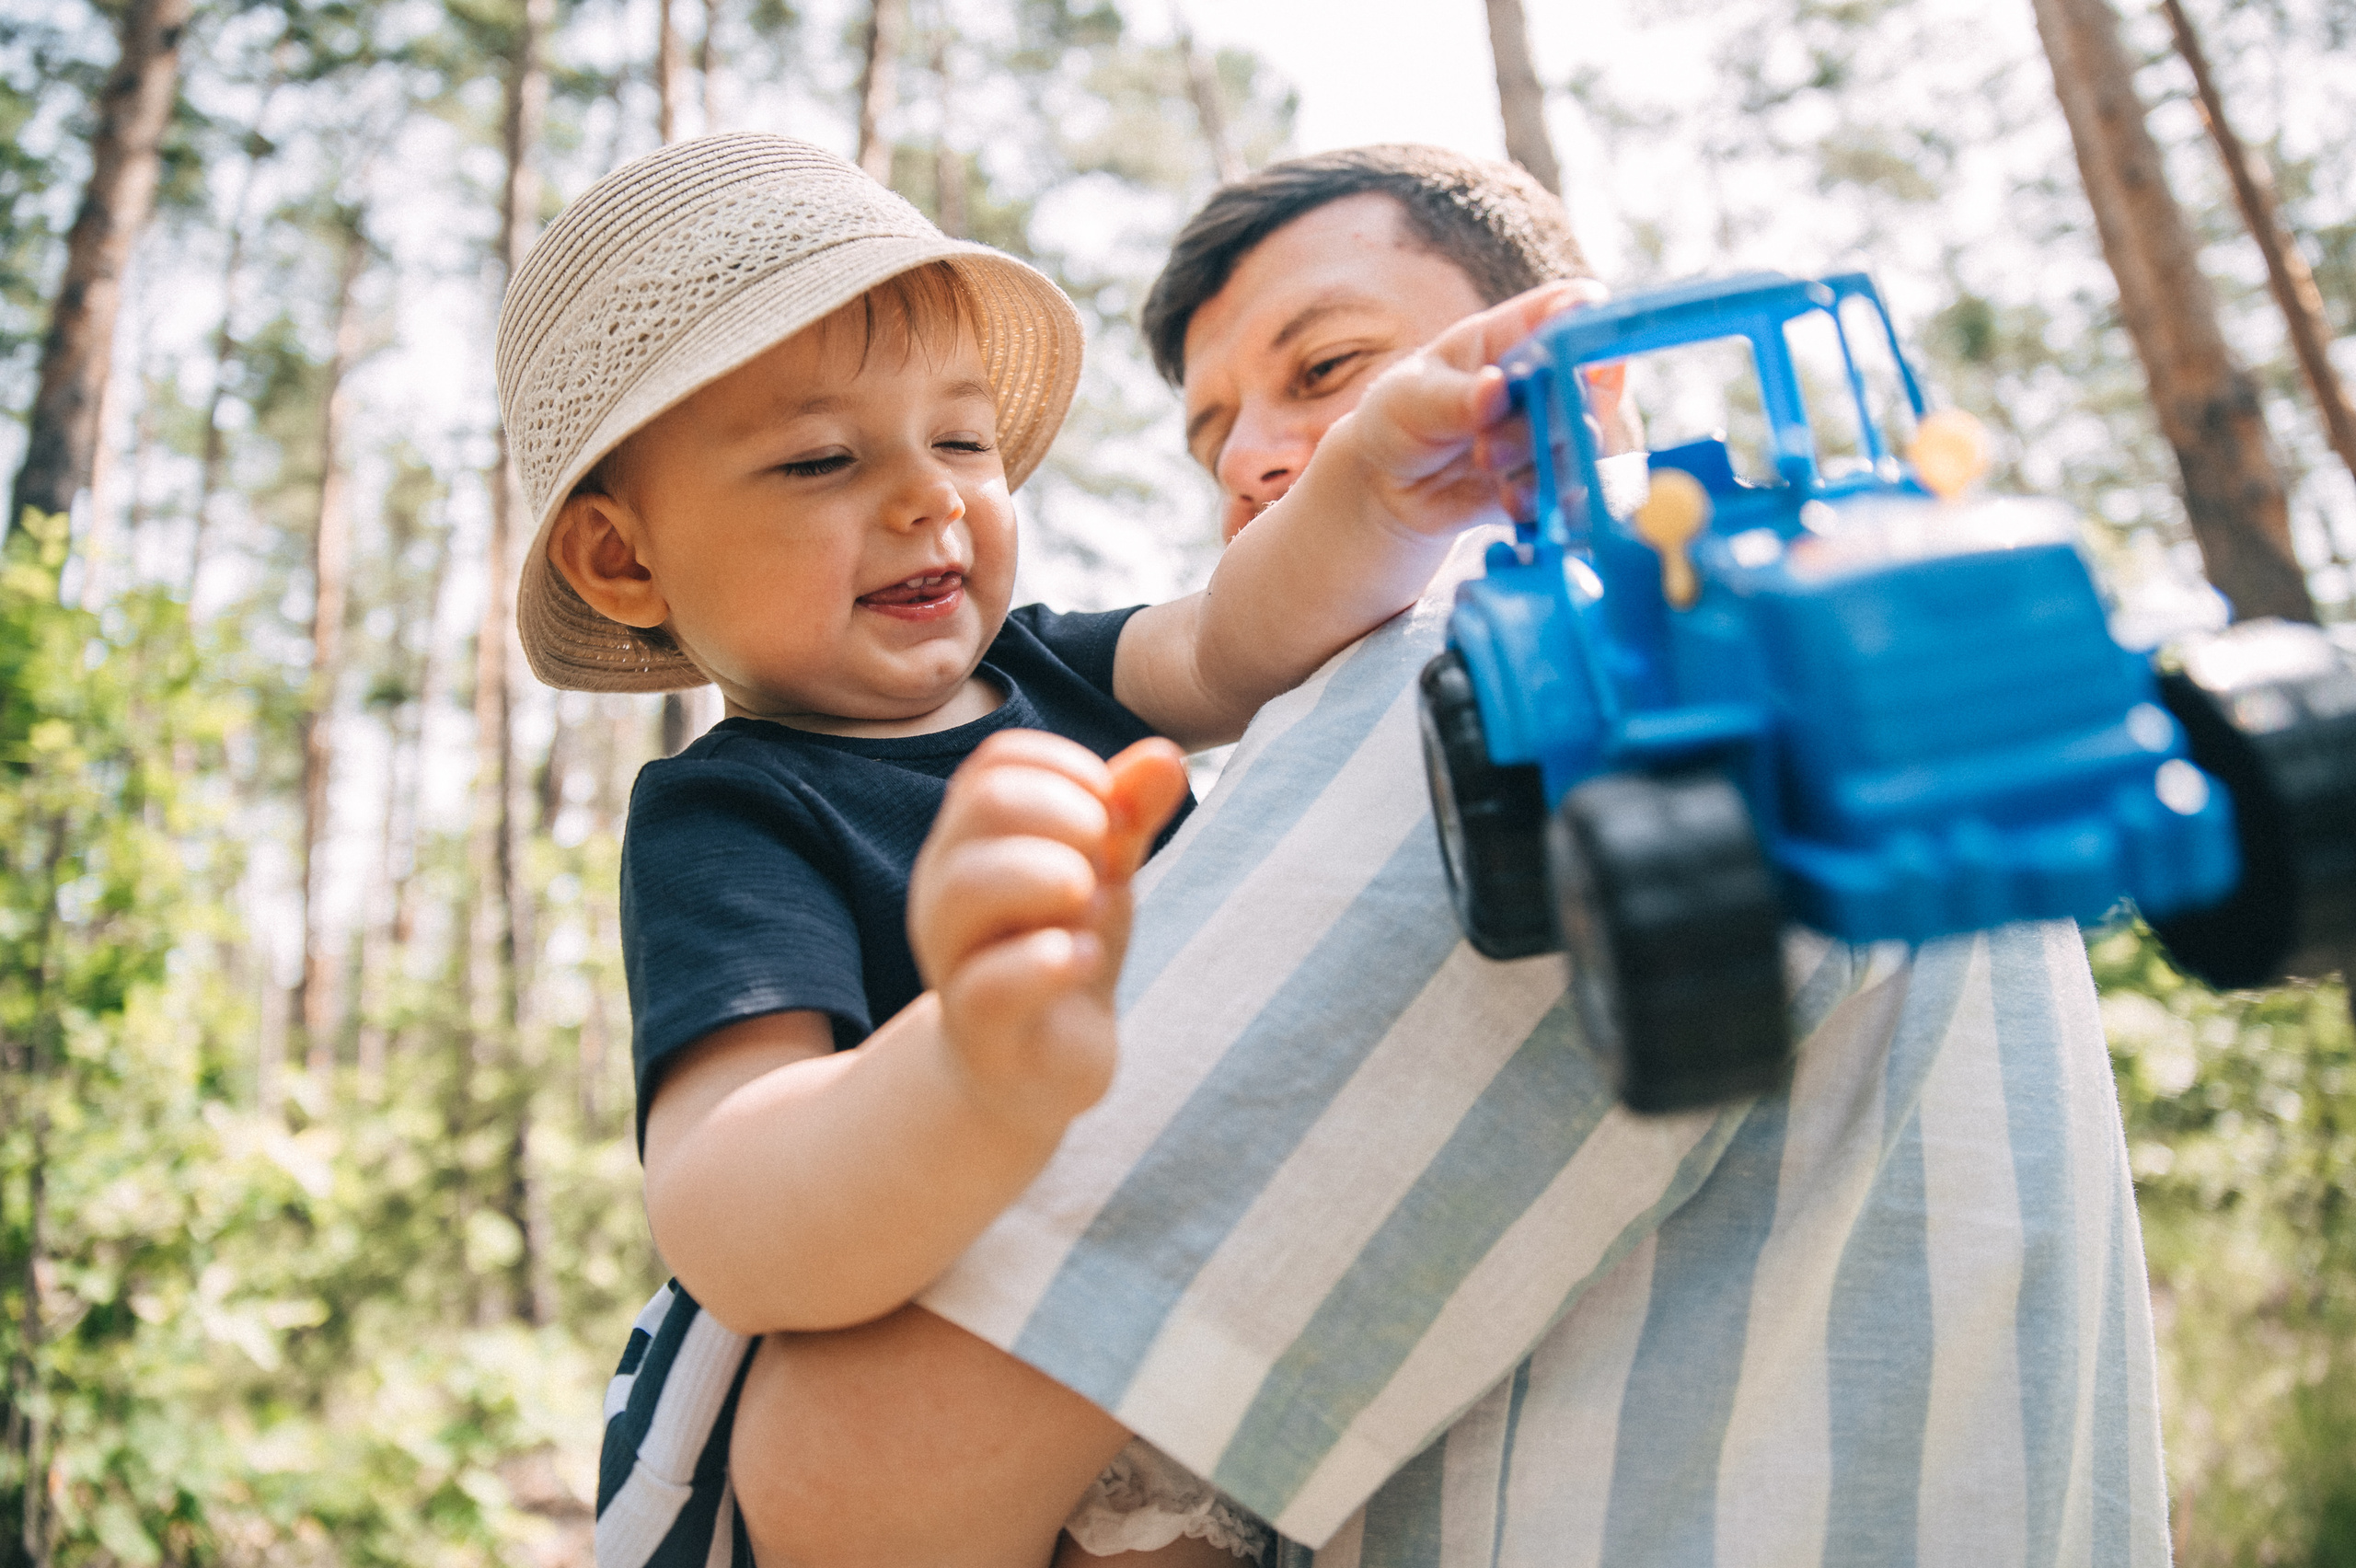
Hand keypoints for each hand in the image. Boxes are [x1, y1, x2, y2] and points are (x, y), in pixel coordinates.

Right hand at [908, 732, 1189, 1129]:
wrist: (1035, 1072)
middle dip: (1066, 812)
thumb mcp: (1104, 877)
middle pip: (984, 803)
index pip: (996, 763)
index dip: (1067, 767)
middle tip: (1107, 854)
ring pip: (968, 887)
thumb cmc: (1063, 954)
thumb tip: (1168, 757)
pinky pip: (989, 986)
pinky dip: (1049, 962)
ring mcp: (952, 960)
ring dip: (1050, 874)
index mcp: (969, 842)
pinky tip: (1087, 956)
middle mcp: (944, 891)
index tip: (1113, 811)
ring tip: (1095, 898)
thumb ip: (1129, 817)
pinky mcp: (977, 1031)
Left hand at [1319, 278, 1607, 538]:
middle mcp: (1543, 380)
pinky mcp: (1548, 480)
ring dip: (1542, 464)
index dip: (1589, 321)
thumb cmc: (1398, 418)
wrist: (1388, 487)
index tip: (1576, 350)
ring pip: (1582, 444)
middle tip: (1488, 446)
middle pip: (1585, 385)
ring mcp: (1549, 430)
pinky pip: (1572, 492)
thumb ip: (1455, 397)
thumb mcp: (1411, 398)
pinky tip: (1513, 505)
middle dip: (1548, 418)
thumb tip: (1496, 386)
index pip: (1569, 309)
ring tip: (1486, 470)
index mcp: (1511, 336)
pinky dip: (1547, 501)